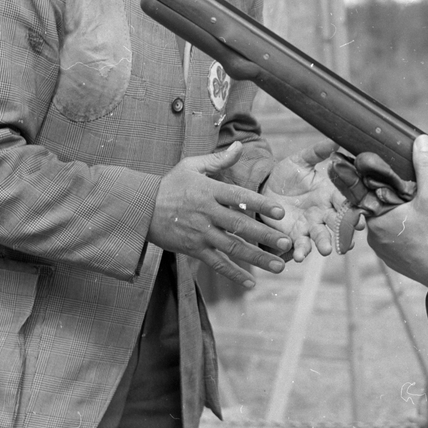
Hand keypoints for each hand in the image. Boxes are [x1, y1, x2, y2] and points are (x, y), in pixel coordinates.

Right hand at [149, 143, 291, 287]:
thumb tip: (239, 144)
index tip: (280, 212)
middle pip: (240, 226)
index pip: (240, 197)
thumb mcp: (191, 166)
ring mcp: (200, 233)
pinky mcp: (193, 249)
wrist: (139, 208)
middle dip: (265, 236)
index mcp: (209, 191)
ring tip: (278, 266)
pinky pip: (217, 264)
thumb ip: (218, 159)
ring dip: (257, 258)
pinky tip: (251, 282)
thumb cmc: (169, 184)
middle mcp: (207, 213)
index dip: (261, 205)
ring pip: (233, 248)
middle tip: (287, 243)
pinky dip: (234, 274)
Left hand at [262, 139, 346, 261]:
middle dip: (343, 233)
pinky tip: (300, 256)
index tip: (361, 220)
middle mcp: (324, 212)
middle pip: (337, 224)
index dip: (354, 212)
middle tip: (347, 242)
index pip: (346, 203)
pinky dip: (301, 251)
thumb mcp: (300, 160)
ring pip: (321, 236)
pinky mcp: (295, 235)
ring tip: (325, 251)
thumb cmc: (287, 174)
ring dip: (324, 244)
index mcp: (330, 194)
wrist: (265, 188)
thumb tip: (333, 141)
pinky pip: (300, 245)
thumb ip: (316, 153)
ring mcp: (310, 225)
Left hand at [366, 135, 427, 300]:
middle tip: (415, 189)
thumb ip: (425, 167)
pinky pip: (400, 239)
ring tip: (426, 209)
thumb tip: (421, 141)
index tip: (371, 165)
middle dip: (397, 196)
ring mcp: (387, 253)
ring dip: (405, 214)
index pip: (365, 191)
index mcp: (376, 220)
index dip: (371, 176)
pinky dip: (411, 230)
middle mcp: (375, 238)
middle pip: (382, 207)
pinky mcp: (399, 262)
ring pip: (392, 223)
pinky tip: (427, 227)